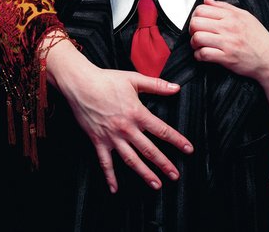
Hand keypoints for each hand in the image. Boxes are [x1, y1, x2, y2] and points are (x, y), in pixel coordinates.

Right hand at [46, 39, 193, 193]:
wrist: (81, 84)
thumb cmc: (107, 80)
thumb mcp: (134, 79)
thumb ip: (157, 85)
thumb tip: (176, 88)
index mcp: (137, 113)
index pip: (162, 130)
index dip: (177, 141)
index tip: (188, 149)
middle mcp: (126, 128)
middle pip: (149, 150)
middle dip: (164, 164)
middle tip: (175, 175)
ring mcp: (111, 137)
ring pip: (131, 160)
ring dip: (144, 173)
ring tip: (156, 184)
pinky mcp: (98, 141)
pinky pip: (105, 163)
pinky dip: (110, 177)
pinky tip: (115, 189)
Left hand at [189, 0, 268, 112]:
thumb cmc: (259, 38)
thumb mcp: (245, 16)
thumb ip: (224, 7)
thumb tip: (207, 1)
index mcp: (232, 16)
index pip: (201, 9)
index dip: (195, 16)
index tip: (199, 22)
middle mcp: (228, 27)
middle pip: (196, 22)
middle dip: (192, 29)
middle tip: (197, 34)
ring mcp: (227, 42)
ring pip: (197, 38)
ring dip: (194, 43)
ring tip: (199, 45)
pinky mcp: (226, 58)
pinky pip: (203, 54)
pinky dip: (199, 56)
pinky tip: (203, 55)